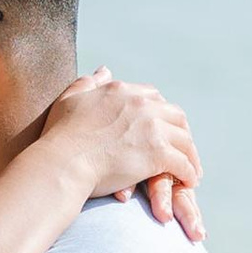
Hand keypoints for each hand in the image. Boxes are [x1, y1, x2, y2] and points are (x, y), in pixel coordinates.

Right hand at [43, 69, 202, 237]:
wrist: (62, 163)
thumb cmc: (59, 136)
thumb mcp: (70, 99)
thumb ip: (88, 83)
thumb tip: (105, 70)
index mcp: (122, 91)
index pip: (153, 96)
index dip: (160, 113)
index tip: (162, 128)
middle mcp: (141, 105)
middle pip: (175, 115)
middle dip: (181, 132)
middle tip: (183, 149)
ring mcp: (152, 129)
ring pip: (184, 140)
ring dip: (190, 155)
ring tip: (191, 169)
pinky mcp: (158, 154)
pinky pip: (183, 164)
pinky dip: (189, 173)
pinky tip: (188, 182)